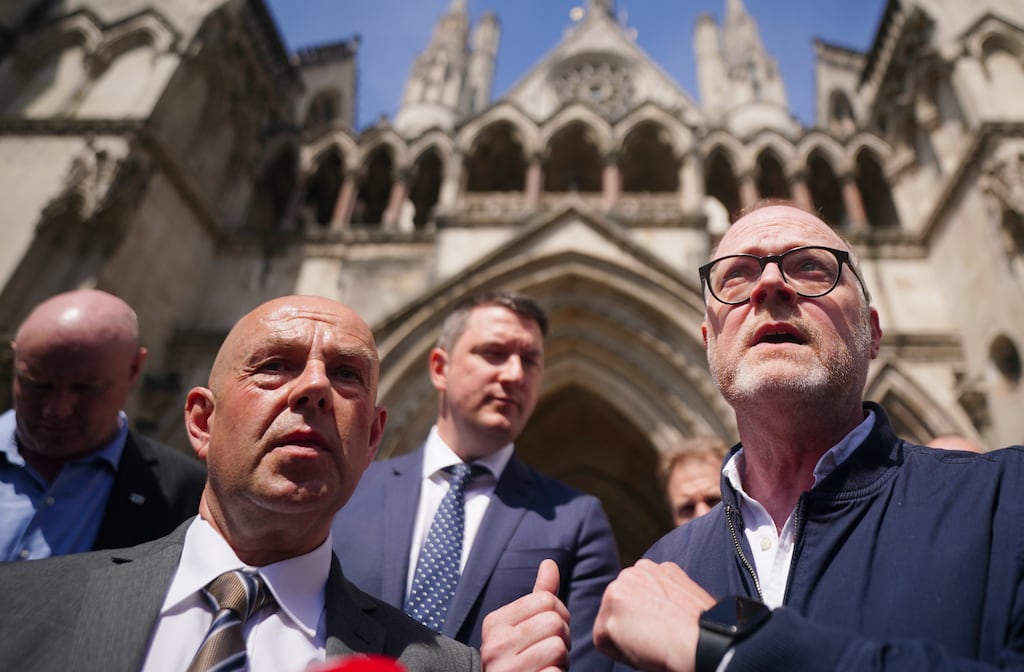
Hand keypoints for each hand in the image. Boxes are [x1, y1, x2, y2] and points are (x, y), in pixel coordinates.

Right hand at [481, 559, 570, 671]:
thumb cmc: (520, 660)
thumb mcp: (524, 626)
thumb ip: (538, 595)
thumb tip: (550, 563)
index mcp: (495, 623)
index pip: (546, 600)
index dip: (559, 615)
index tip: (549, 631)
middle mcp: (495, 645)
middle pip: (554, 622)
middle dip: (562, 638)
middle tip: (551, 652)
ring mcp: (506, 669)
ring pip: (559, 647)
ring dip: (562, 660)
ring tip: (548, 666)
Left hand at [593, 560, 715, 671]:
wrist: (702, 642)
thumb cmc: (699, 632)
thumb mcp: (682, 599)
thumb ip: (661, 595)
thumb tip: (652, 611)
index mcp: (654, 568)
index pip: (635, 595)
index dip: (646, 619)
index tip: (661, 631)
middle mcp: (635, 571)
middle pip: (619, 606)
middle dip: (631, 625)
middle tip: (655, 641)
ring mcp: (620, 587)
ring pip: (609, 622)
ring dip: (625, 638)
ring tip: (651, 645)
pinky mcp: (610, 609)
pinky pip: (602, 640)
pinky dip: (618, 653)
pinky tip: (642, 650)